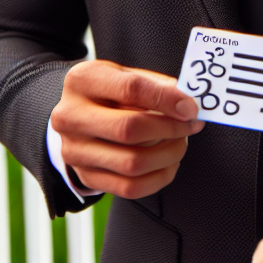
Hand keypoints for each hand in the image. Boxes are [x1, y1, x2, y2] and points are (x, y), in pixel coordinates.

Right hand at [48, 59, 202, 198]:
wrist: (76, 116)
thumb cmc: (107, 92)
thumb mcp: (124, 75)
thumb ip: (154, 85)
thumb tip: (187, 103)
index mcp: (82, 81)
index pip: (131, 89)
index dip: (167, 99)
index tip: (191, 107)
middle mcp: (71, 117)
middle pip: (129, 129)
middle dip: (170, 129)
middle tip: (191, 125)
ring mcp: (75, 150)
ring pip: (132, 163)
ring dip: (168, 154)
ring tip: (179, 142)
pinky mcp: (86, 176)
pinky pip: (130, 188)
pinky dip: (159, 177)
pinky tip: (169, 163)